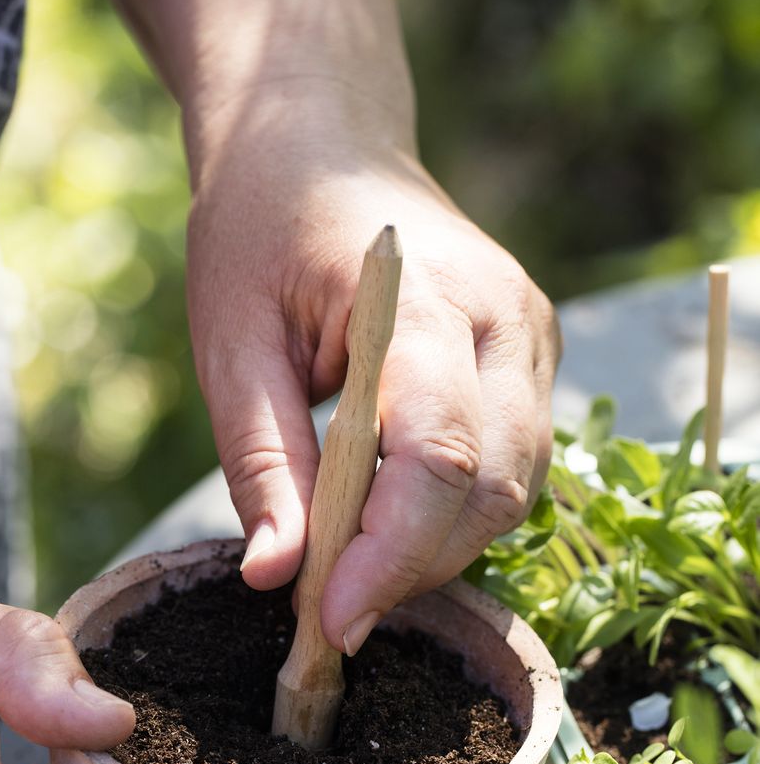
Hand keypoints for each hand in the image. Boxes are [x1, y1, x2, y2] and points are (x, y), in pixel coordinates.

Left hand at [188, 111, 559, 654]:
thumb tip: (277, 578)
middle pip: (491, 488)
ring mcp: (532, 336)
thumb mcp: (231, 344)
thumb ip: (261, 462)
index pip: (438, 454)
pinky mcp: (530, 362)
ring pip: (515, 491)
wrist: (320, 143)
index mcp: (428, 297)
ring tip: (351, 576)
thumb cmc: (261, 228)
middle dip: (411, 568)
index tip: (327, 620)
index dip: (389, 554)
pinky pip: (513, 468)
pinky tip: (388, 529)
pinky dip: (453, 518)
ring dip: (435, 552)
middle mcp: (507, 318)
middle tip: (328, 616)